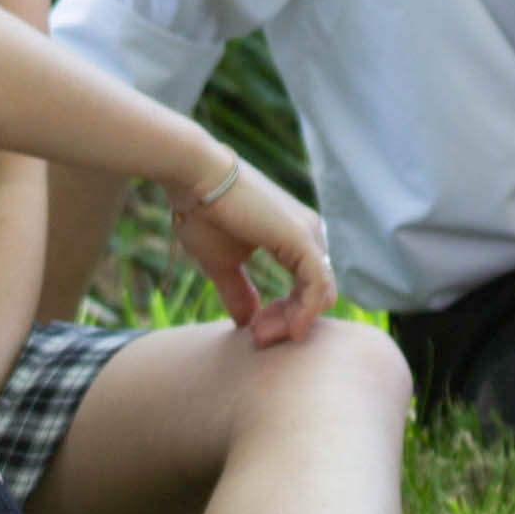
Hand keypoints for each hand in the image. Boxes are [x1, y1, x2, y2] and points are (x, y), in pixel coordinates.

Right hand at [167, 146, 335, 349]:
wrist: (193, 175)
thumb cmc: (203, 213)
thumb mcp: (221, 263)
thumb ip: (238, 292)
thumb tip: (246, 323)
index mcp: (294, 237)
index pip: (307, 288)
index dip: (285, 316)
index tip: (254, 332)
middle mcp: (309, 233)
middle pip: (317, 295)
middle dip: (289, 323)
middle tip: (258, 339)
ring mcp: (308, 234)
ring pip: (321, 294)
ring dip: (294, 322)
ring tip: (261, 335)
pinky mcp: (302, 238)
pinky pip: (318, 286)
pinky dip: (305, 312)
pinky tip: (288, 328)